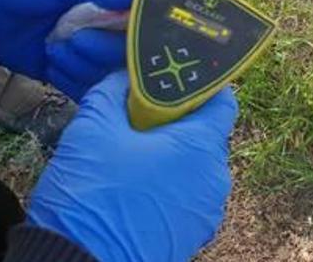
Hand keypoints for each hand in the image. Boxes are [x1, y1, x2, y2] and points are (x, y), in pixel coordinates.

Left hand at [0, 0, 137, 99]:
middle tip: (74, 38)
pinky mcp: (67, 73)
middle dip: (103, 49)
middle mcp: (107, 27)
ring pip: (108, 74)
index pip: (145, 20)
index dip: (143, 31)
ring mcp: (88, 52)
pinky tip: (51, 64)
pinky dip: (71, 80)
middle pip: (130, 53)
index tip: (131, 36)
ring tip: (53, 48)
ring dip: (82, 64)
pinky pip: (85, 88)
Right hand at [27, 72, 236, 261]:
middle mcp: (215, 179)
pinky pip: (185, 196)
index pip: (222, 100)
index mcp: (200, 147)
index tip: (172, 79)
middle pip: (205, 134)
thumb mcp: (92, 130)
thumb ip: (112, 92)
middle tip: (137, 116)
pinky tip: (132, 184)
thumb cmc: (90, 197)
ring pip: (194, 167)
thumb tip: (123, 77)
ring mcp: (206, 212)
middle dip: (174, 121)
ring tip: (129, 152)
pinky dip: (166, 184)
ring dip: (169, 154)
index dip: (199, 85)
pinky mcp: (191, 235)